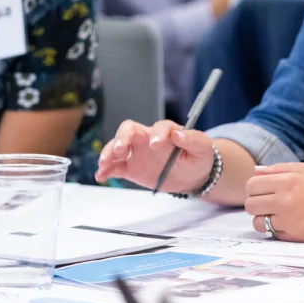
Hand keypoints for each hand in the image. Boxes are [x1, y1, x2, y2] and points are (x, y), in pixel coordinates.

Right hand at [96, 120, 213, 193]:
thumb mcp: (202, 148)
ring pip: (117, 147)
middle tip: (121, 150)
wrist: (192, 175)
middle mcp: (147, 138)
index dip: (156, 134)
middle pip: (129, 130)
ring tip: (104, 163)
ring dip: (109, 153)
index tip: (155, 145)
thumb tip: (179, 134)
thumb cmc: (198, 157)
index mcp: (166, 132)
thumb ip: (193, 139)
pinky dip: (106, 170)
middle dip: (122, 138)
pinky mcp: (131, 167)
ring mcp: (137, 152)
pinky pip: (115, 166)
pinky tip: (101, 176)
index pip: (159, 126)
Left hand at [244, 162, 303, 241]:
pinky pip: (272, 234)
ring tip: (278, 215)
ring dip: (264, 218)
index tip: (263, 190)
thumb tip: (256, 172)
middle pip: (250, 205)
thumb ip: (279, 169)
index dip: (255, 188)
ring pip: (257, 222)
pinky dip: (276, 230)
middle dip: (257, 203)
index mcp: (287, 181)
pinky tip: (288, 223)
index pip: (251, 185)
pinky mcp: (295, 236)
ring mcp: (289, 221)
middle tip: (269, 203)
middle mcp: (285, 201)